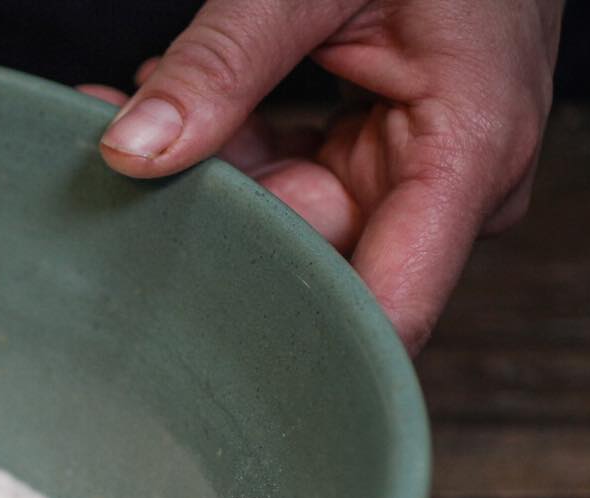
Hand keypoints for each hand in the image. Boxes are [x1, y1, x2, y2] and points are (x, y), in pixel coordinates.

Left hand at [81, 0, 562, 352]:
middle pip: (316, 259)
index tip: (195, 340)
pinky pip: (291, 176)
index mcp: (470, 152)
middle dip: (214, 219)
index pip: (388, 311)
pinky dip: (231, 144)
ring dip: (207, 175)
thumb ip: (224, 63)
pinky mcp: (383, 153)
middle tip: (119, 168)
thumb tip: (132, 150)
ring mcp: (417, 172)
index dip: (294, 341)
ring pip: (287, 219)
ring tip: (122, 113)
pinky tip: (175, 105)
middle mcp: (455, 184)